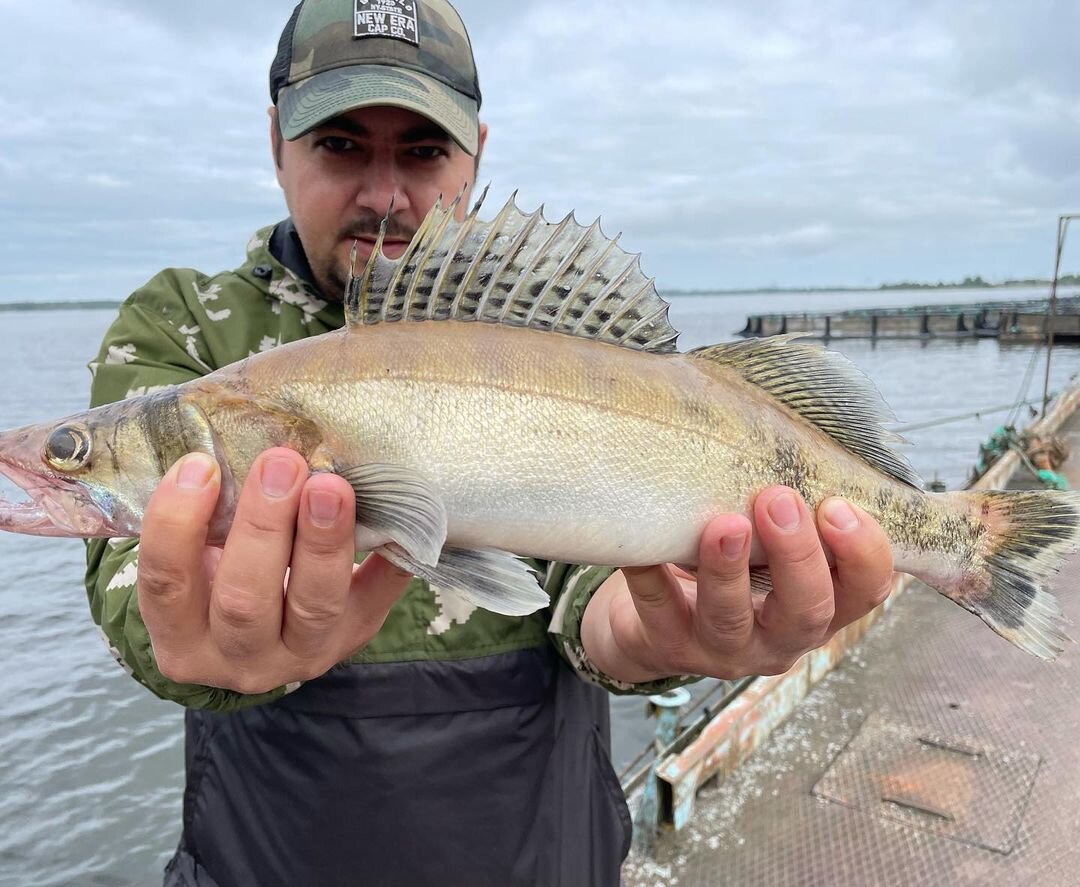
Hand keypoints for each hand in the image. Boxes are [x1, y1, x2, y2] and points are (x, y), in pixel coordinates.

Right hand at [135, 448, 411, 693]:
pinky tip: (398, 518)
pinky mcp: (355, 637)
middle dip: (263, 527)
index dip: (177, 527)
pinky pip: (378, 600)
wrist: (272, 632)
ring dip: (322, 542)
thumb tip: (243, 436)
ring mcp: (301, 657)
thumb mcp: (200, 554)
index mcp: (182, 637)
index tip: (199, 464)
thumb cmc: (221, 571)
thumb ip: (210, 513)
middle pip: (244, 601)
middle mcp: (238, 659)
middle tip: (281, 461)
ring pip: (312, 607)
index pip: (168, 585)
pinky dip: (390, 557)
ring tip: (332, 485)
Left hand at [580, 486, 893, 682]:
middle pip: (806, 610)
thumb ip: (793, 510)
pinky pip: (657, 610)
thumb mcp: (772, 545)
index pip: (864, 591)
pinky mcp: (668, 644)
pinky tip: (644, 546)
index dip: (863, 555)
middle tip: (779, 500)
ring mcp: (723, 648)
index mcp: (818, 607)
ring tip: (724, 524)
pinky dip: (651, 576)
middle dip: (796, 555)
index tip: (838, 504)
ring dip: (728, 571)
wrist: (657, 624)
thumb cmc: (734, 567)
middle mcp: (779, 638)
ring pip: (730, 619)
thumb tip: (793, 431)